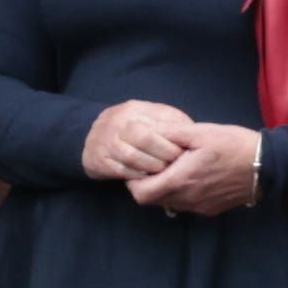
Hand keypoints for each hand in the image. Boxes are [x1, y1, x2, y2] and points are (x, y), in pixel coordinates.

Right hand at [80, 98, 199, 187]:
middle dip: (163, 153)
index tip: (184, 150)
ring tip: (163, 172)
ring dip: (151, 167)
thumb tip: (193, 132)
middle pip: (144, 138)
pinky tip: (147, 179)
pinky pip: (120, 170)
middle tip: (174, 164)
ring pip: (131, 156)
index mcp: (133, 109)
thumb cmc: (132, 129)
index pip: (157, 122)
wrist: (95, 138)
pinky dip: (137, 176)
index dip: (173, 138)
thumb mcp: (150, 117)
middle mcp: (117, 122)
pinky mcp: (98, 160)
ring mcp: (105, 141)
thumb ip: (171, 121)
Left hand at [124, 123, 264, 216]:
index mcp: (181, 180)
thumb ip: (171, 134)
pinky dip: (181, 193)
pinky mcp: (209, 210)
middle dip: (147, 184)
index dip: (134, 181)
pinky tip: (192, 176)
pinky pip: (185, 205)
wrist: (266, 165)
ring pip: (168, 203)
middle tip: (155, 165)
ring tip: (174, 168)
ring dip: (164, 188)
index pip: (141, 193)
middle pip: (152, 200)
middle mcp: (187, 199)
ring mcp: (199, 207)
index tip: (141, 165)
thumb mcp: (201, 132)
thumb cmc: (234, 145)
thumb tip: (149, 132)